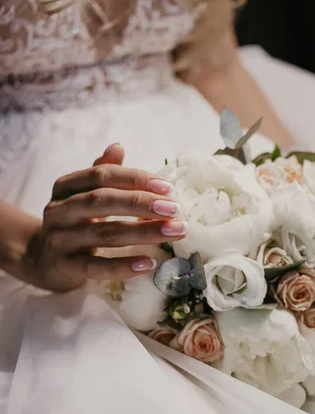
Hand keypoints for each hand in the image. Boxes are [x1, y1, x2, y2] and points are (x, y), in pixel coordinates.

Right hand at [23, 144, 185, 292]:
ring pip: (104, 234)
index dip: (134, 178)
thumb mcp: (83, 195)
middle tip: (175, 209)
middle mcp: (59, 210)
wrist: (40, 259)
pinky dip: (123, 266)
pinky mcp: (64, 267)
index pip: (101, 175)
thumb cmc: (72, 222)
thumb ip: (101, 173)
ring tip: (173, 232)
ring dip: (143, 233)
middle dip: (141, 204)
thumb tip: (118, 146)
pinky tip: (148, 264)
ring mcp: (59, 239)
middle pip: (102, 201)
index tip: (167, 187)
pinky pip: (96, 267)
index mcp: (66, 187)